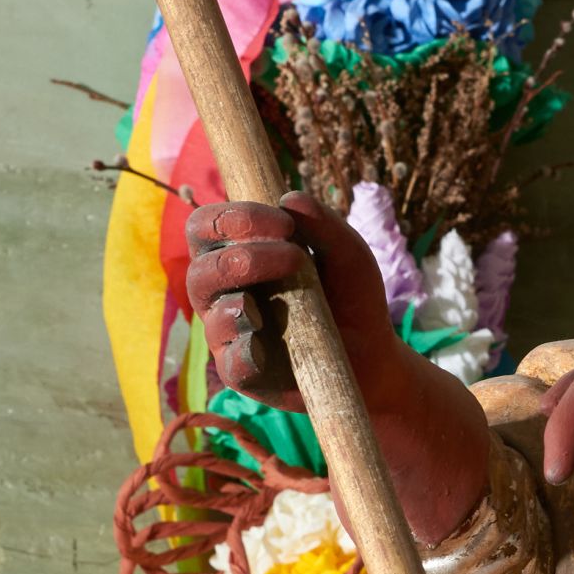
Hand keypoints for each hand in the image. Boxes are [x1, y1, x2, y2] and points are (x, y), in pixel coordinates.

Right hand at [185, 188, 492, 548]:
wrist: (374, 357)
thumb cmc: (351, 298)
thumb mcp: (349, 255)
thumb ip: (323, 224)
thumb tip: (290, 198)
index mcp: (238, 256)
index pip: (205, 227)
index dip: (230, 218)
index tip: (281, 222)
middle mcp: (225, 294)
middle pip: (199, 269)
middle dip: (241, 258)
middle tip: (291, 257)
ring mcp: (231, 336)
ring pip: (209, 313)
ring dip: (239, 301)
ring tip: (275, 304)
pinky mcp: (244, 375)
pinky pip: (230, 363)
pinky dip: (244, 351)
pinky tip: (264, 343)